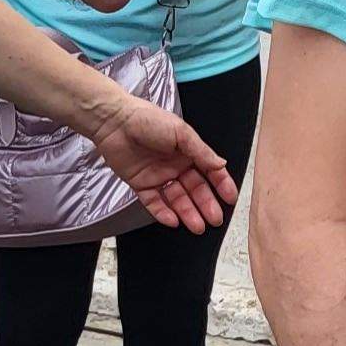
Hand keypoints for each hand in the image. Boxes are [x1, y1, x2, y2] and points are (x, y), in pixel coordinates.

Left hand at [78, 89, 236, 232]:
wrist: (114, 122)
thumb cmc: (147, 119)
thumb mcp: (181, 133)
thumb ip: (201, 151)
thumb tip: (222, 164)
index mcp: (188, 151)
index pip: (209, 171)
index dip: (221, 185)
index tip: (230, 198)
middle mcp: (175, 165)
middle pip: (195, 189)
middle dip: (206, 205)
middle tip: (214, 219)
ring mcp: (158, 176)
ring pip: (177, 199)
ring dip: (187, 212)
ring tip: (197, 225)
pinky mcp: (141, 184)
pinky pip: (154, 202)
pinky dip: (163, 212)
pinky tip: (173, 220)